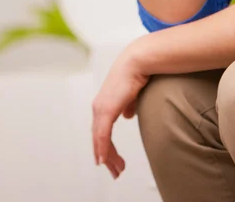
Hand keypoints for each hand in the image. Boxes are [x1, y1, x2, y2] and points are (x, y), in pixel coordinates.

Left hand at [92, 47, 148, 178]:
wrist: (137, 62)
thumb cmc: (135, 74)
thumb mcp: (131, 95)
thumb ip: (128, 106)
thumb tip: (128, 115)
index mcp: (104, 104)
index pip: (101, 131)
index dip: (105, 147)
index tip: (110, 161)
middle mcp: (98, 107)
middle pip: (98, 138)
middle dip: (106, 157)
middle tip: (115, 172)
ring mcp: (101, 108)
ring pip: (100, 139)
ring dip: (107, 157)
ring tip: (116, 170)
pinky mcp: (106, 109)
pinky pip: (102, 135)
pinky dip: (102, 148)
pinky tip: (103, 160)